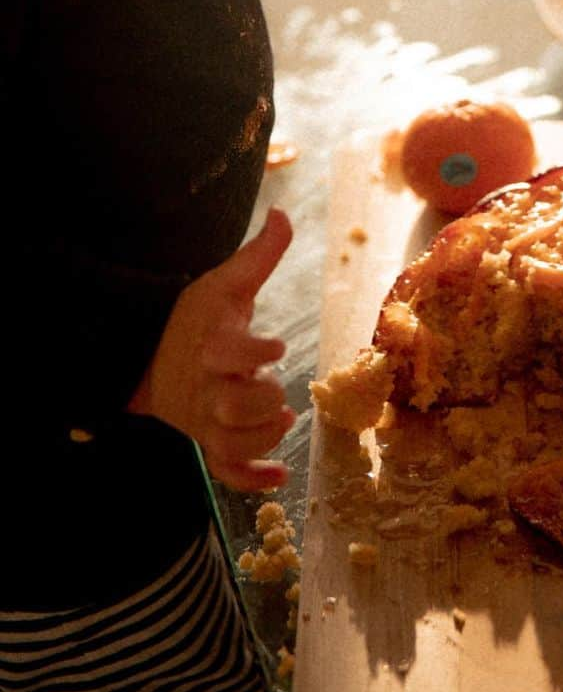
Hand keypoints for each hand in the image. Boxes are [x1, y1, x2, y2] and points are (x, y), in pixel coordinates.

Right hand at [129, 208, 295, 491]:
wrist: (151, 356)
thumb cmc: (196, 318)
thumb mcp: (225, 283)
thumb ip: (259, 254)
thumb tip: (283, 213)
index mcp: (211, 345)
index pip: (226, 352)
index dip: (253, 353)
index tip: (277, 347)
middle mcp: (206, 386)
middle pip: (230, 406)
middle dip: (259, 403)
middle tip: (275, 391)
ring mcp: (204, 418)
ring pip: (229, 442)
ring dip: (260, 440)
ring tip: (283, 421)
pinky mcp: (206, 440)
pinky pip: (223, 470)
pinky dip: (250, 479)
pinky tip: (280, 477)